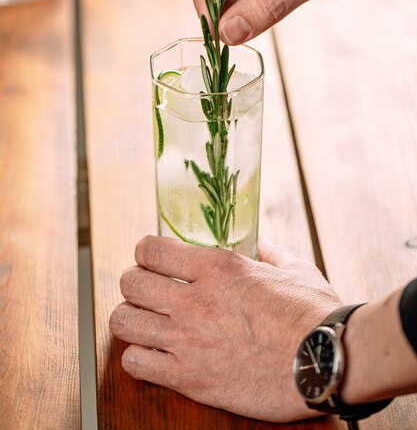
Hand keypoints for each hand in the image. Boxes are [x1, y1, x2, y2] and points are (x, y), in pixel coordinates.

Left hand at [109, 236, 341, 421]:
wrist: (326, 363)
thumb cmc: (314, 314)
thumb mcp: (295, 269)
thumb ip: (269, 252)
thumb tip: (259, 243)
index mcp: (218, 267)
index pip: (151, 249)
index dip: (146, 251)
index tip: (152, 258)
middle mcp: (195, 300)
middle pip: (130, 282)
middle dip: (134, 282)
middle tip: (148, 290)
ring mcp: (188, 340)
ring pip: (124, 320)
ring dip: (131, 317)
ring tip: (146, 320)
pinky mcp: (190, 378)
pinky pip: (135, 363)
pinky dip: (138, 357)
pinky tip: (155, 354)